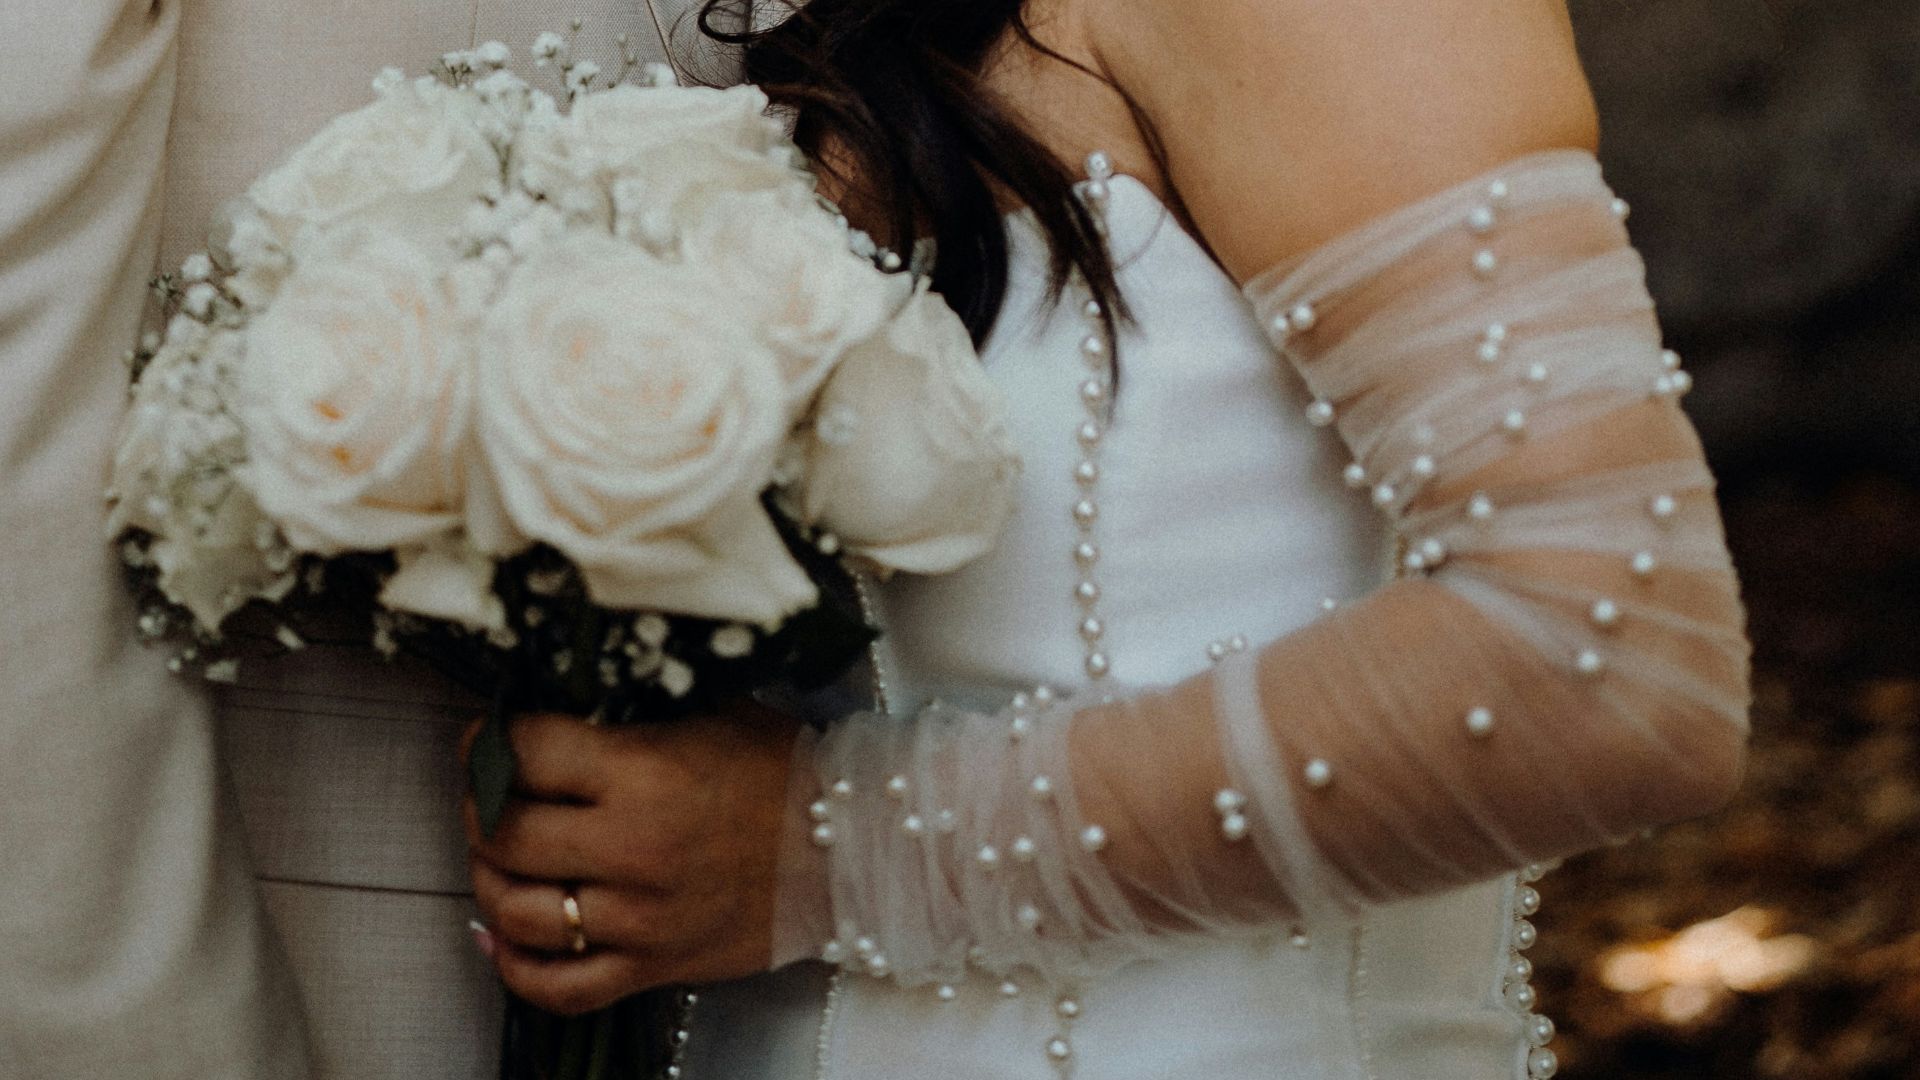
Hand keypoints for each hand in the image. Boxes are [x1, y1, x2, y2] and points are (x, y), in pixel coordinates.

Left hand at [461, 701, 803, 1014]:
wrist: (854, 848)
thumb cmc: (784, 771)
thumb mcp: (711, 710)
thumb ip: (630, 709)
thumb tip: (554, 703)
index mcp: (644, 771)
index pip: (523, 750)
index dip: (490, 738)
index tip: (490, 737)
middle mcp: (632, 846)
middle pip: (503, 832)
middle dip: (482, 807)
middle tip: (492, 793)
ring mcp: (640, 916)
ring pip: (516, 911)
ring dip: (492, 880)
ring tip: (502, 858)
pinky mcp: (654, 966)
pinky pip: (559, 987)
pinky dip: (516, 966)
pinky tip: (505, 935)